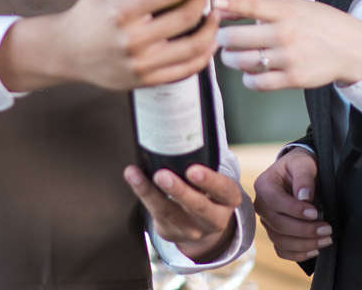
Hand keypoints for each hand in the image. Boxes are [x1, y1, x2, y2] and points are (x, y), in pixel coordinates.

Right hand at [0, 0, 215, 92]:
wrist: (66, 53)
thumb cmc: (86, 16)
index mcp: (122, 11)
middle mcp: (133, 39)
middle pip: (185, 18)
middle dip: (201, 2)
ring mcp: (141, 63)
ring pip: (192, 48)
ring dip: (210, 30)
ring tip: (213, 17)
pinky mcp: (145, 80)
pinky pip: (185, 71)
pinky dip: (202, 56)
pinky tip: (206, 43)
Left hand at [124, 164, 241, 263]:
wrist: (203, 224)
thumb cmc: (208, 189)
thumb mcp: (216, 182)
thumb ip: (207, 163)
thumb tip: (183, 128)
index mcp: (229, 199)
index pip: (224, 190)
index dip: (210, 181)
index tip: (192, 170)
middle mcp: (214, 219)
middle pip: (198, 206)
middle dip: (179, 191)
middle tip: (162, 175)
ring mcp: (193, 230)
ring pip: (170, 212)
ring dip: (150, 193)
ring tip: (135, 175)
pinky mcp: (171, 232)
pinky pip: (155, 214)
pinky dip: (142, 194)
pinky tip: (133, 177)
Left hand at [214, 0, 361, 89]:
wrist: (351, 47)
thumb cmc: (316, 22)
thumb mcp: (292, 4)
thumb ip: (257, 4)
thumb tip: (219, 5)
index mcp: (286, 10)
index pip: (251, 4)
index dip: (229, 3)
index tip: (214, 3)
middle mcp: (285, 33)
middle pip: (234, 38)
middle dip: (221, 38)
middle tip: (222, 39)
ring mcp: (288, 58)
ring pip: (241, 61)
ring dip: (230, 58)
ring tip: (234, 54)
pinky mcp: (293, 79)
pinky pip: (255, 82)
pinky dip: (247, 77)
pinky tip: (251, 71)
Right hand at [255, 148, 329, 262]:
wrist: (299, 172)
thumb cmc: (300, 165)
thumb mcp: (303, 163)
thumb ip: (304, 177)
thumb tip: (304, 197)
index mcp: (264, 185)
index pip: (275, 202)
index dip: (295, 210)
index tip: (315, 212)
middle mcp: (261, 205)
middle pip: (279, 224)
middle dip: (305, 230)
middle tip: (327, 229)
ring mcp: (267, 222)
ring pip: (281, 240)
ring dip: (305, 244)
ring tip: (326, 239)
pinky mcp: (275, 233)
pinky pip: (282, 250)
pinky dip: (298, 254)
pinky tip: (315, 250)